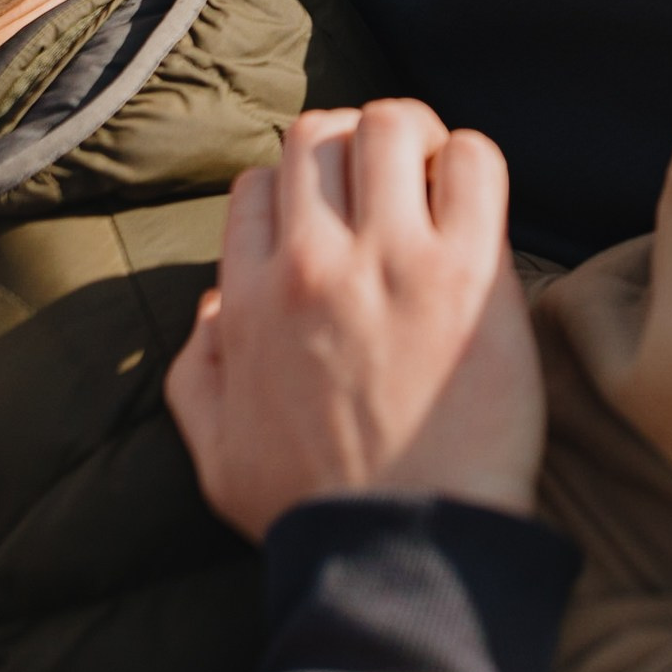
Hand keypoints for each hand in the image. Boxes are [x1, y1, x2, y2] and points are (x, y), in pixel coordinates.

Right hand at [168, 99, 543, 539]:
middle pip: (319, 135)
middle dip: (353, 142)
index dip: (295, 189)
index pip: (257, 185)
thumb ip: (196, 371)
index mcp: (246, 303)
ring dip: (416, 138)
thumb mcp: (214, 453)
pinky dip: (474, 160)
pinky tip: (475, 200)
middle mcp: (311, 265)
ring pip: (392, 125)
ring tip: (436, 177)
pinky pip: (475, 162)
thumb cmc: (314, 510)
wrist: (406, 546)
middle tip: (391, 181)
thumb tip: (215, 305)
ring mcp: (393, 261)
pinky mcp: (470, 271)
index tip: (332, 218)